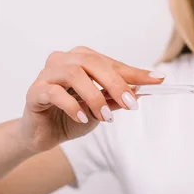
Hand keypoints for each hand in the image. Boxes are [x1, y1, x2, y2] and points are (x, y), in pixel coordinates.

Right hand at [20, 46, 164, 151]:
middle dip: (116, 84)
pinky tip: (83, 118)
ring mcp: (47, 73)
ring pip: (74, 75)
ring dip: (95, 97)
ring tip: (106, 117)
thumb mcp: (102, 108)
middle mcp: (64, 60)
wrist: (44, 135)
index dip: (135, 72)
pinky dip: (73, 106)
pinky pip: (55, 93)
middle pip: (93, 64)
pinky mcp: (35, 91)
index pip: (113, 63)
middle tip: (131, 103)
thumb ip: (117, 98)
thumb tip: (141, 90)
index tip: (157, 80)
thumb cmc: (74, 115)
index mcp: (83, 58)